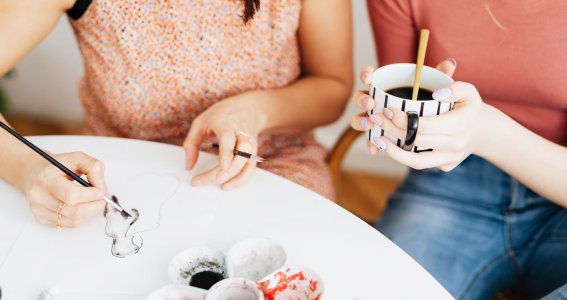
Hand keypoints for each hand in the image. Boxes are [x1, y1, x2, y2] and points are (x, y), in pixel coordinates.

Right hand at [25, 152, 106, 227]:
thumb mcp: (77, 158)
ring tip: (91, 201)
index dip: (92, 195)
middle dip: (94, 206)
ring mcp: (38, 209)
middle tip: (101, 199)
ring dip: (89, 212)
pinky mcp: (41, 219)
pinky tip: (79, 206)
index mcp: (46, 178)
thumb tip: (101, 188)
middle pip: (74, 212)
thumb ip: (94, 168)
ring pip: (73, 221)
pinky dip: (79, 217)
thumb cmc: (57, 165)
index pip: (73, 195)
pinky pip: (68, 225)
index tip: (101, 191)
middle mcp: (39, 195)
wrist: (34, 171)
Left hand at [183, 92, 266, 189]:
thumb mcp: (201, 122)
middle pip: (239, 154)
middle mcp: (241, 134)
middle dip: (229, 170)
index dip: (227, 153)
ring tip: (222, 185)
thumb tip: (189, 166)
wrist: (248, 108)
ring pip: (247, 162)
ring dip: (236, 176)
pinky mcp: (253, 152)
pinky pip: (250, 168)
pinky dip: (242, 179)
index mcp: (227, 124)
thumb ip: (192, 143)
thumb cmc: (223, 114)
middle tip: (213, 180)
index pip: (229, 139)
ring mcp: (249, 144)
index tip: (222, 166)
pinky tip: (229, 185)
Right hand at [350, 58, 456, 154]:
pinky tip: (374, 149)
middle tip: (371, 104)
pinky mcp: (379, 136)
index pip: (370, 76)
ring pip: (359, 120)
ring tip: (369, 123)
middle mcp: (376, 102)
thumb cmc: (432, 100)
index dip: (366, 75)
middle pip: (360, 98)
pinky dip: (370, 144)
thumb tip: (450, 64)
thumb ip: (440, 76)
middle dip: (362, 100)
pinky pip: (370, 141)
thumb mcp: (437, 88)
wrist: (436, 126)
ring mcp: (375, 119)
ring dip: (360, 121)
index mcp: (385, 85)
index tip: (369, 77)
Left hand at [372, 82, 490, 170]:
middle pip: (417, 141)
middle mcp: (455, 145)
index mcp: (460, 124)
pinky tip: (389, 145)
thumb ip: (454, 87)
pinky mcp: (445, 166)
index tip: (387, 109)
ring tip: (377, 139)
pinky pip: (421, 163)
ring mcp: (450, 158)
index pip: (425, 125)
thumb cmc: (469, 106)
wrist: (484, 131)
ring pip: (417, 161)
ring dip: (393, 152)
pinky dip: (403, 156)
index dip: (403, 119)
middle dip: (393, 130)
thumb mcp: (468, 91)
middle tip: (375, 119)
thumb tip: (436, 94)